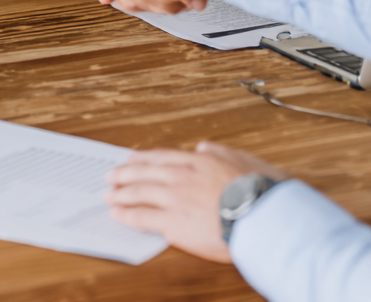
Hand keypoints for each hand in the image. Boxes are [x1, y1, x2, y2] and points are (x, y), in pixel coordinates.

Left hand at [104, 142, 286, 263]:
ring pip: (139, 192)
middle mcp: (183, 176)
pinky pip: (143, 217)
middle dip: (126, 173)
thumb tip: (203, 146)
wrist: (261, 216)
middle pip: (145, 172)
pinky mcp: (174, 223)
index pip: (163, 157)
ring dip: (121, 193)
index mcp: (199, 161)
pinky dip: (127, 215)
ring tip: (108, 195)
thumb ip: (220, 151)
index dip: (144, 158)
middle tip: (112, 175)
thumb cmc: (259, 192)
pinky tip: (118, 215)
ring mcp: (176, 198)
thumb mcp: (242, 159)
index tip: (131, 158)